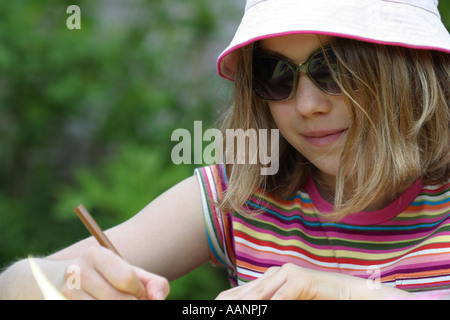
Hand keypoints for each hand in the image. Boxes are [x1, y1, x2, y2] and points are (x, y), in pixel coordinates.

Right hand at [59, 246, 169, 299]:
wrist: (55, 280)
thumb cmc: (104, 276)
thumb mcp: (127, 271)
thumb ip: (152, 282)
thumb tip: (158, 299)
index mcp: (95, 255)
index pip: (126, 279)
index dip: (139, 292)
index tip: (139, 293)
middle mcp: (77, 272)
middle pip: (117, 300)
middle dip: (132, 303)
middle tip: (131, 300)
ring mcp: (66, 292)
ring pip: (104, 309)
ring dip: (118, 309)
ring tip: (117, 300)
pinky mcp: (61, 303)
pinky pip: (93, 314)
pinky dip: (104, 310)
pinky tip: (102, 302)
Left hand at [215, 263, 409, 299]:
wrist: (348, 293)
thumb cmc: (316, 301)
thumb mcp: (288, 303)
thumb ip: (269, 303)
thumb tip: (243, 306)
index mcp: (266, 282)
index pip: (235, 295)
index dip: (223, 303)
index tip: (213, 307)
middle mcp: (273, 275)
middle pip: (242, 295)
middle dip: (233, 306)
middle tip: (215, 307)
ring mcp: (286, 274)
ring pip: (258, 295)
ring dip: (247, 307)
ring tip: (234, 310)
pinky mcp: (300, 278)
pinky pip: (281, 297)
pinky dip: (271, 306)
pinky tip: (260, 310)